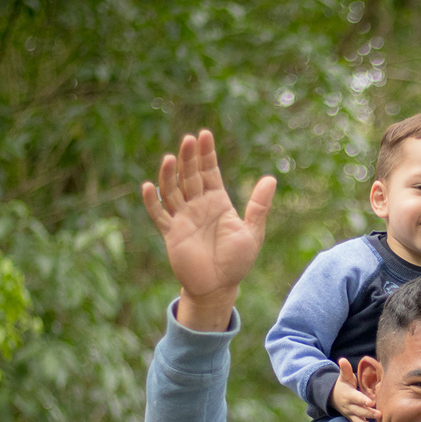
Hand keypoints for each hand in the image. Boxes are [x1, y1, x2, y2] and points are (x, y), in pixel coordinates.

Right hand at [141, 129, 274, 330]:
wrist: (219, 287)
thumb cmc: (237, 261)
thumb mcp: (252, 232)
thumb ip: (259, 206)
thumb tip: (271, 178)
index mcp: (217, 202)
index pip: (209, 172)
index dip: (206, 154)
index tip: (205, 134)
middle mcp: (198, 206)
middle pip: (190, 176)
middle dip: (189, 158)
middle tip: (189, 139)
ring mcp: (183, 218)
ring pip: (173, 190)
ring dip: (170, 174)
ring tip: (171, 158)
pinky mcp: (171, 233)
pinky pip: (159, 215)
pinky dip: (152, 202)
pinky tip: (149, 186)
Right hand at [330, 358, 380, 421]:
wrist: (332, 397)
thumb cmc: (342, 385)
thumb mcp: (343, 376)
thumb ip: (345, 369)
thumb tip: (342, 360)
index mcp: (348, 395)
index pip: (356, 398)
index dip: (363, 400)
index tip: (371, 402)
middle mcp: (349, 406)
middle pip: (359, 411)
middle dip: (369, 414)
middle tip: (380, 415)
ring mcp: (350, 414)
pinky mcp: (353, 419)